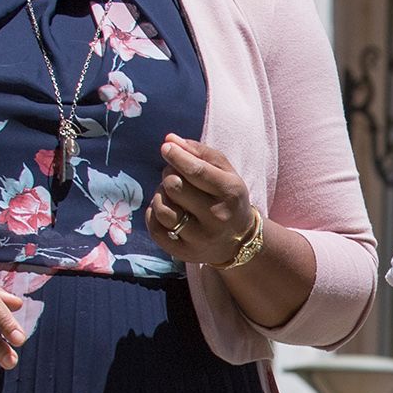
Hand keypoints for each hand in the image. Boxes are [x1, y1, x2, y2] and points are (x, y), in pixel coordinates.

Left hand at [148, 135, 256, 266]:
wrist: (238, 240)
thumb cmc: (227, 198)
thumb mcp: (225, 172)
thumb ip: (200, 152)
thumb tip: (169, 139)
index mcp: (231, 192)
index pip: (197, 171)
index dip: (177, 156)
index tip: (165, 147)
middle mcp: (217, 217)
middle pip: (175, 186)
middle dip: (169, 174)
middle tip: (174, 175)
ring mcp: (200, 238)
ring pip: (162, 208)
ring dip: (160, 195)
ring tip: (170, 194)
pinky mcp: (184, 252)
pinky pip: (155, 229)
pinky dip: (154, 214)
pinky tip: (165, 210)